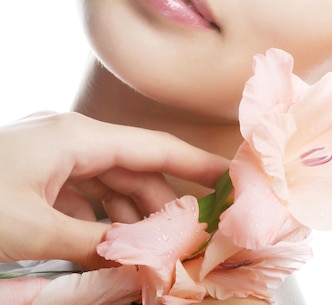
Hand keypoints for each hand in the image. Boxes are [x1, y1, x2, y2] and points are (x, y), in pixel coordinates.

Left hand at [0, 112, 228, 268]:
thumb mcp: (32, 230)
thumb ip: (91, 245)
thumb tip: (137, 263)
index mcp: (76, 137)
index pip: (154, 148)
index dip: (197, 163)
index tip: (229, 179)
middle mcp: (70, 139)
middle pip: (135, 170)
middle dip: (159, 207)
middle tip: (182, 242)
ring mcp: (52, 155)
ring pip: (110, 184)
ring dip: (128, 218)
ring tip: (144, 252)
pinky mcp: (36, 173)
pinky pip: (82, 193)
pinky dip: (97, 220)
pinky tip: (103, 247)